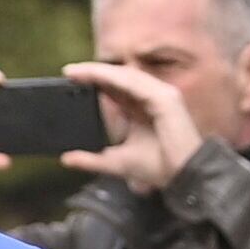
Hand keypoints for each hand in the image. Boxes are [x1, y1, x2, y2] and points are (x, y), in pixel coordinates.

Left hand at [62, 58, 203, 192]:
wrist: (183, 176)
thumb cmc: (158, 168)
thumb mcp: (116, 162)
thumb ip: (91, 159)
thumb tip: (66, 158)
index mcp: (141, 108)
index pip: (115, 89)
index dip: (94, 82)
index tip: (69, 81)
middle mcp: (152, 97)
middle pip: (119, 78)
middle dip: (93, 73)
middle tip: (67, 72)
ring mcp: (160, 94)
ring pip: (126, 76)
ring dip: (100, 72)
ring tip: (77, 72)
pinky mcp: (165, 98)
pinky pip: (136, 82)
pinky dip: (115, 78)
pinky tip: (97, 77)